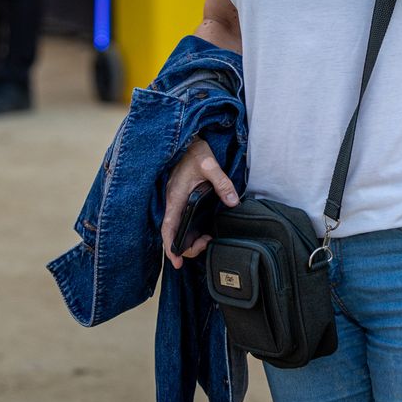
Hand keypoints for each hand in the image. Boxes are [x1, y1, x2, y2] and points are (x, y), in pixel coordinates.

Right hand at [159, 137, 239, 269]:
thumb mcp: (209, 164)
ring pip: (177, 228)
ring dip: (189, 238)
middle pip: (173, 233)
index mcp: (175, 197)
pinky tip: (202, 231)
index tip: (177, 262)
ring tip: (207, 240)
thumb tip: (233, 202)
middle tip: (205, 245)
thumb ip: (221, 182)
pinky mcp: (181, 198)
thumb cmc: (194, 151)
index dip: (171, 246)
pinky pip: (181, 219)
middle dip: (186, 246)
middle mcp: (173, 202)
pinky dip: (189, 230)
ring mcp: (176, 201)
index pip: (168, 228)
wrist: (188, 139)